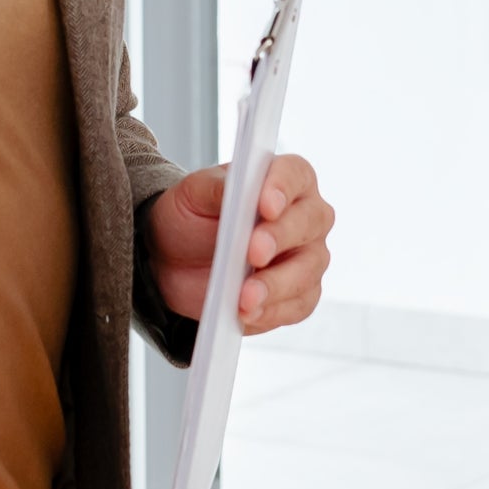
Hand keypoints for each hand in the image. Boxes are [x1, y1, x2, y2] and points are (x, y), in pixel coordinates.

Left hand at [152, 155, 334, 333]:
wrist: (177, 260)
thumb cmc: (193, 217)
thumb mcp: (193, 194)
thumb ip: (217, 188)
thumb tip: (238, 188)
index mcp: (285, 178)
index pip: (295, 174)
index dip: (283, 188)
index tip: (265, 205)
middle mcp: (306, 216)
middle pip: (310, 222)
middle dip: (280, 238)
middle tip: (253, 253)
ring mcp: (308, 257)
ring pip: (307, 269)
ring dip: (276, 285)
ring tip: (244, 298)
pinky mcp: (299, 295)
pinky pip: (298, 306)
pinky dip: (272, 312)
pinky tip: (247, 314)